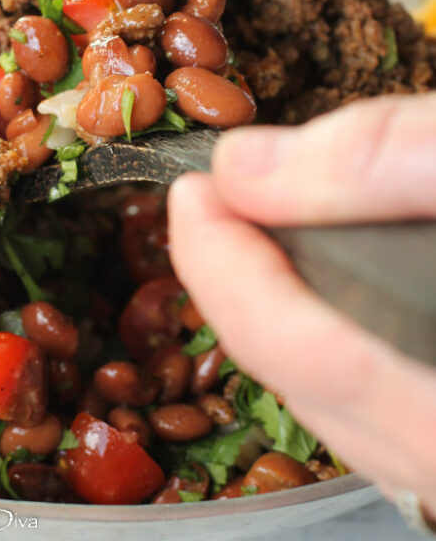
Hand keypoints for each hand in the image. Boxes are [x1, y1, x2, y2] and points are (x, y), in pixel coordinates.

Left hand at [168, 91, 435, 515]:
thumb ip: (376, 162)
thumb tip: (246, 166)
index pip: (297, 343)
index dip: (225, 264)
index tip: (193, 193)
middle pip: (298, 380)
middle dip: (232, 282)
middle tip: (206, 202)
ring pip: (327, 403)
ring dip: (269, 312)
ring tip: (251, 227)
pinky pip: (365, 406)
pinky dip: (319, 339)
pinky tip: (318, 281)